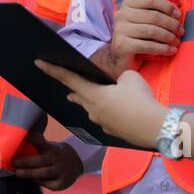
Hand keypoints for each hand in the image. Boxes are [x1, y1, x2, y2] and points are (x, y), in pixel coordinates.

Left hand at [12, 129, 83, 190]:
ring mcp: (62, 171)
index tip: (25, 136)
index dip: (33, 138)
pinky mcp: (63, 183)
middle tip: (14, 163)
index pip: (42, 142)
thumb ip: (36, 147)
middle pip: (41, 160)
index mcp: (52, 148)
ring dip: (30, 173)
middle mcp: (58, 158)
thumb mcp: (48, 147)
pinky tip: (33, 180)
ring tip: (18, 173)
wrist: (76, 161)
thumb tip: (16, 147)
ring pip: (45, 173)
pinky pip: (49, 184)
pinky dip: (40, 182)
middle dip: (26, 162)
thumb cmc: (55, 154)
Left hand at [35, 60, 164, 148]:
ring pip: (91, 109)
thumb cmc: (140, 100)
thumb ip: (118, 79)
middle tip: (67, 87)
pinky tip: (118, 110)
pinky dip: (107, 112)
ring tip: (91, 96)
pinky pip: (105, 118)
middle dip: (72, 90)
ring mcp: (101, 123)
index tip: (38, 62)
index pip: (68, 78)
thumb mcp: (129, 78)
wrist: (155, 128)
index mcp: (93, 94)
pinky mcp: (112, 131)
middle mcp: (92, 110)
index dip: (52, 69)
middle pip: (78, 96)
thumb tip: (118, 85)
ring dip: (90, 102)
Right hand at [104, 0, 183, 75]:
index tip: (178, 15)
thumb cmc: (135, 37)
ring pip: (152, 30)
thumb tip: (177, 7)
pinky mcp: (122, 45)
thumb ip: (155, 12)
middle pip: (153, 16)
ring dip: (169, 37)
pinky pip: (148, 46)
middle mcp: (122, 15)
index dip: (167, 6)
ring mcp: (120, 29)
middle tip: (180, 31)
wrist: (120, 57)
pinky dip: (163, 48)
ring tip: (176, 41)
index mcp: (127, 4)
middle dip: (172, 24)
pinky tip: (171, 50)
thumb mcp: (143, 21)